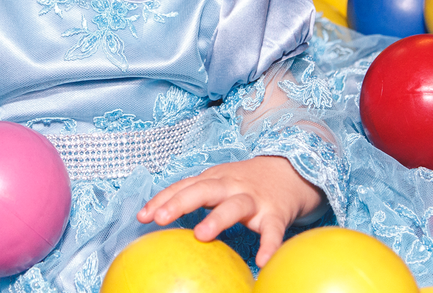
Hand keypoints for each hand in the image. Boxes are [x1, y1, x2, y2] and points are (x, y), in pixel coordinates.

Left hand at [137, 156, 324, 266]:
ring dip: (217, 218)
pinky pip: (273, 231)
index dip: (162, 199)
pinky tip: (262, 262)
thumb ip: (192, 195)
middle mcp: (231, 186)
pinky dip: (269, 246)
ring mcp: (254, 199)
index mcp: (214, 179)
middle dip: (180, 202)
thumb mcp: (218, 182)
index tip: (142, 217)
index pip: (183, 187)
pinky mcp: (276, 214)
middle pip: (202, 190)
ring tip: (201, 235)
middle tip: (161, 218)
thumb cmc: (244, 182)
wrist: (291, 170)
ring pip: (234, 206)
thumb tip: (156, 216)